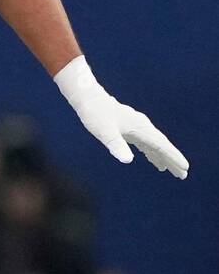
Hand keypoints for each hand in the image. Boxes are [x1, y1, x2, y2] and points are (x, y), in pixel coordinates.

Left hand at [55, 56, 187, 177]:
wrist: (89, 98)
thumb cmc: (96, 114)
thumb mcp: (104, 132)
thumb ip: (116, 145)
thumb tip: (127, 160)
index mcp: (140, 128)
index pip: (161, 145)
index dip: (173, 157)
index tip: (184, 168)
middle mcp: (142, 126)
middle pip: (162, 145)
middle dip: (172, 160)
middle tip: (183, 175)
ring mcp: (137, 126)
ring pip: (155, 144)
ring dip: (163, 157)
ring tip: (171, 171)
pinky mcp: (130, 127)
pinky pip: (146, 142)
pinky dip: (152, 152)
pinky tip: (154, 159)